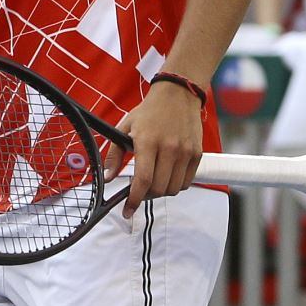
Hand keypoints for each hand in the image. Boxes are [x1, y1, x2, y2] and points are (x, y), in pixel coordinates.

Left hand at [103, 82, 204, 216]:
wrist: (178, 95)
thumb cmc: (149, 112)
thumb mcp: (124, 128)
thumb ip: (114, 155)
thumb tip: (108, 178)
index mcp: (147, 142)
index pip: (143, 180)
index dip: (134, 199)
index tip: (127, 210)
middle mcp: (169, 148)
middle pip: (158, 188)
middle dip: (145, 196)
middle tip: (138, 192)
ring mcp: (185, 152)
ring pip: (173, 188)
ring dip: (160, 192)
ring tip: (152, 183)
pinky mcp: (197, 154)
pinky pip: (186, 182)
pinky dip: (175, 186)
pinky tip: (166, 176)